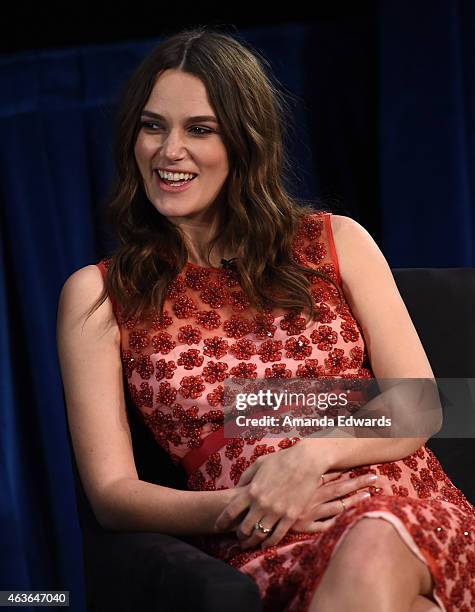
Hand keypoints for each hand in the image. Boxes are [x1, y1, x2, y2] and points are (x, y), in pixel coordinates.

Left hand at [214, 444, 378, 549]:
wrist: (306, 462)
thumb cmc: (282, 460)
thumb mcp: (259, 464)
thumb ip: (246, 477)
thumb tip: (237, 489)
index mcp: (252, 490)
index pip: (231, 511)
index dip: (222, 522)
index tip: (218, 527)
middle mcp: (261, 504)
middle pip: (244, 527)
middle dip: (239, 535)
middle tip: (238, 538)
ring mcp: (276, 512)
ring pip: (259, 535)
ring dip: (252, 542)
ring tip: (249, 544)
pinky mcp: (290, 517)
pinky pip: (277, 535)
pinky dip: (269, 543)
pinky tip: (265, 545)